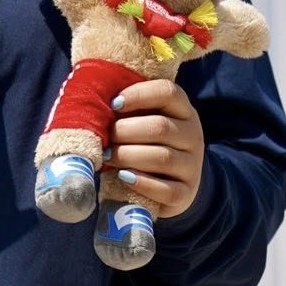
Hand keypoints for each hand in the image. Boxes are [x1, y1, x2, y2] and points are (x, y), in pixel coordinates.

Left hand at [107, 79, 204, 217]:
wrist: (173, 181)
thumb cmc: (148, 142)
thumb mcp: (145, 120)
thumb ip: (128, 110)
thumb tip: (93, 104)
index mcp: (183, 110)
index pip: (168, 92)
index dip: (139, 94)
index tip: (113, 104)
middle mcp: (193, 135)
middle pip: (160, 127)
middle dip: (125, 131)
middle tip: (105, 137)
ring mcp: (192, 166)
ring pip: (162, 158)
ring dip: (128, 156)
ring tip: (107, 156)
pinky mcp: (186, 193)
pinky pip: (167, 190)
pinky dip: (142, 183)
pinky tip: (123, 176)